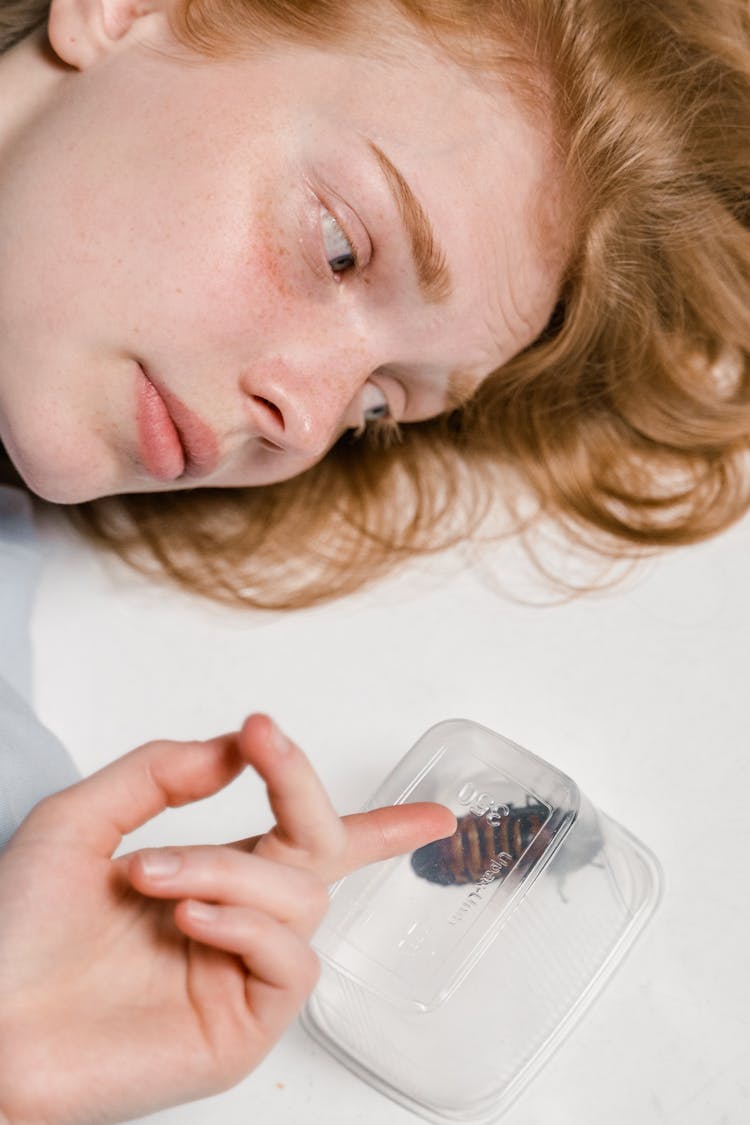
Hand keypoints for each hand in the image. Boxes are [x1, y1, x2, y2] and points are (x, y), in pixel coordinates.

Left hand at [0, 714, 454, 1124]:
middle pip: (322, 851)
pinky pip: (290, 962)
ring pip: (299, 899)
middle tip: (265, 743)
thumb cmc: (13, 931)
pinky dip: (245, 924)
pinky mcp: (242, 1031)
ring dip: (228, 869)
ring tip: (150, 877)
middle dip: (301, 789)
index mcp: (209, 879)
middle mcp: (237, 925)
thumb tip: (234, 748)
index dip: (379, 830)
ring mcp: (243, 978)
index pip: (309, 845)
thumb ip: (161, 773)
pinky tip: (188, 919)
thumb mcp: (79, 820)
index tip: (432, 814)